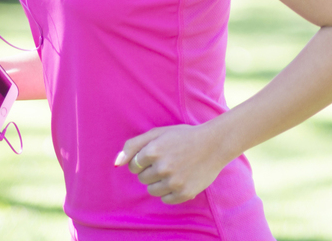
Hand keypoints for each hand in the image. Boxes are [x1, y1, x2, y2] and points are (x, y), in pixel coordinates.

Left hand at [114, 123, 230, 203]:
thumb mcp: (158, 133)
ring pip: (152, 190)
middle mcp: (162, 167)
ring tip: (174, 170)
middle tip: (168, 161)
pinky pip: (166, 199)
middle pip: (142, 179)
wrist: (214, 144)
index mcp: (153, 150)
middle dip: (151, 171)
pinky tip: (180, 179)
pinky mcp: (184, 193)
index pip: (134, 166)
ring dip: (159, 182)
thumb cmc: (184, 137)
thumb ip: (133, 145)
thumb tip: (116, 163)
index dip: (143, 161)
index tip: (156, 155)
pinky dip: (170, 192)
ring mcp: (174, 182)